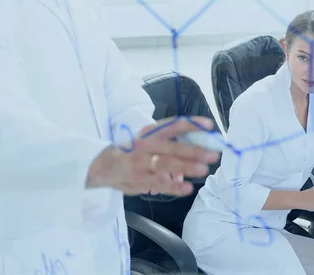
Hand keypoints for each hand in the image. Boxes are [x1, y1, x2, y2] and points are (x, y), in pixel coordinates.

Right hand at [87, 117, 220, 195]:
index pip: (173, 125)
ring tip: (203, 170)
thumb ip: (169, 143)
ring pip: (165, 164)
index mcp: (149, 132)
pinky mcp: (138, 180)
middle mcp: (145, 145)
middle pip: (172, 147)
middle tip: (213, 155)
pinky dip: (174, 187)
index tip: (209, 125)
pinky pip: (159, 183)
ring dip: (186, 167)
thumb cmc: (131, 150)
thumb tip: (197, 148)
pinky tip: (187, 188)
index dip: (191, 124)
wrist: (100, 165)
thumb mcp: (147, 139)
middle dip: (194, 151)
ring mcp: (140, 163)